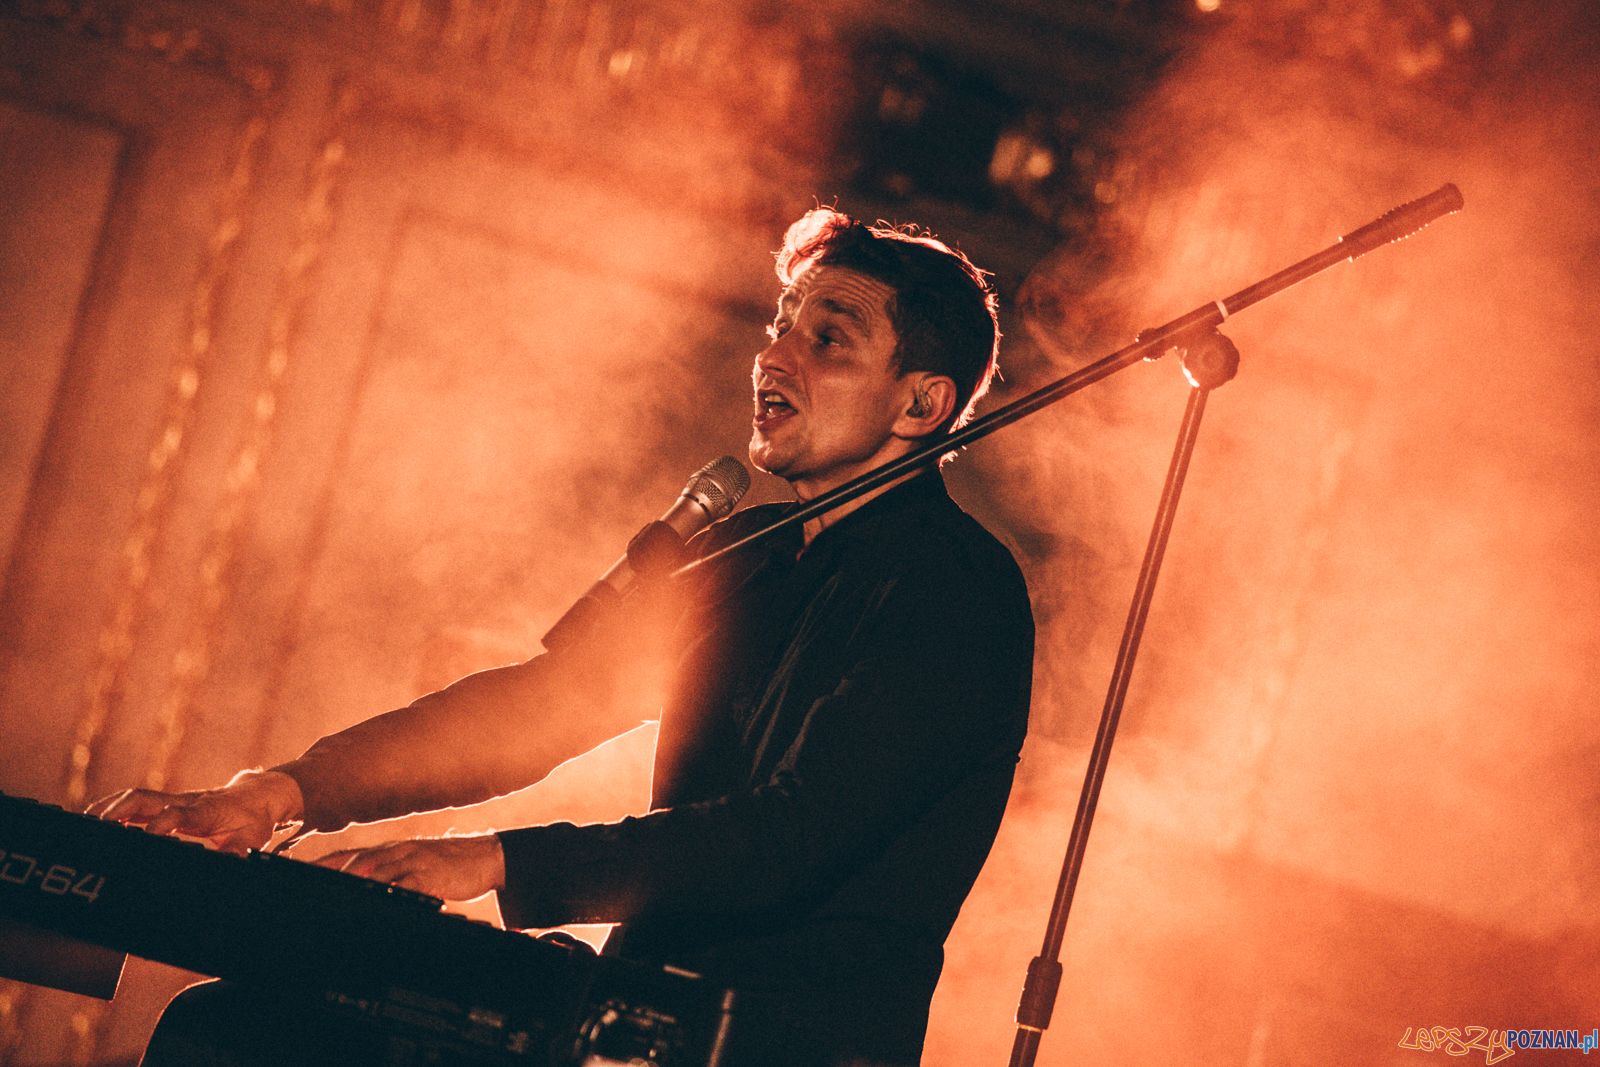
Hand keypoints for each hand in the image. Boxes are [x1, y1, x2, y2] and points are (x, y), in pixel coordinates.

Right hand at [86, 770, 303, 854]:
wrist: (259, 796)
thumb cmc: (253, 818)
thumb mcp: (252, 838)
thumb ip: (239, 852)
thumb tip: (229, 865)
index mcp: (205, 810)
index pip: (179, 813)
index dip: (164, 822)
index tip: (149, 834)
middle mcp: (185, 801)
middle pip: (147, 799)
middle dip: (120, 810)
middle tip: (96, 826)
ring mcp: (174, 800)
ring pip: (137, 798)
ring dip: (111, 808)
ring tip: (86, 823)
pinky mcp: (168, 802)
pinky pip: (138, 802)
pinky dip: (116, 809)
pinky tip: (98, 821)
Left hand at [313, 835, 505, 901]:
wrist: (483, 856)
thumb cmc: (446, 864)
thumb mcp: (412, 864)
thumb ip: (387, 874)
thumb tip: (358, 887)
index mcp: (390, 850)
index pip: (349, 854)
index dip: (323, 865)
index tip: (299, 875)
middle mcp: (398, 851)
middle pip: (358, 861)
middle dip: (334, 874)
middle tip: (311, 889)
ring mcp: (414, 860)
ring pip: (379, 869)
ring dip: (356, 881)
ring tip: (337, 895)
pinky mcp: (432, 874)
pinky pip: (409, 883)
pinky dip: (393, 891)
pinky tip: (383, 900)